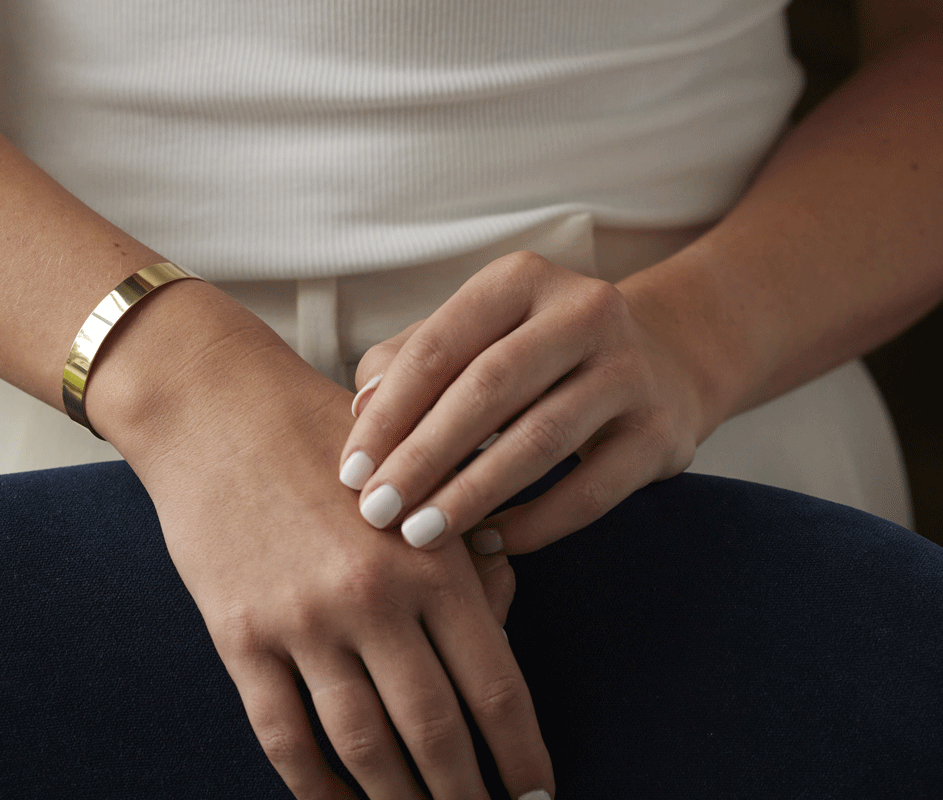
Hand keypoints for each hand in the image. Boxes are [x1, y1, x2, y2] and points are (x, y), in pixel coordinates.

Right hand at [109, 321, 552, 799]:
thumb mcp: (419, 485)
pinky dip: (314, 787)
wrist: (220, 410)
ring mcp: (302, 622)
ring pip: (363, 748)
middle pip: (434, 732)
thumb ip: (468, 555)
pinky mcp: (240, 636)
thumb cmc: (329, 441)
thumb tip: (504, 627)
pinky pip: (283, 736)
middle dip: (465, 796)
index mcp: (430, 560)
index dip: (520, 755)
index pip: (495, 686)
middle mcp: (373, 600)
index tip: (536, 793)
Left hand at [339, 250, 704, 553]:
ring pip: (539, 440)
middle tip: (376, 512)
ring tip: (419, 536)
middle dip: (423, 457)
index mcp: (520, 278)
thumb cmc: (531, 356)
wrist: (661, 362)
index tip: (349, 473)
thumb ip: (409, 364)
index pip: (438, 347)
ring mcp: (630, 369)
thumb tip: (359, 412)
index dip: (388, 414)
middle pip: (487, 390)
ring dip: (470, 495)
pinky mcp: (661, 430)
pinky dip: (533, 524)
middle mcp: (583, 310)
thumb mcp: (473, 339)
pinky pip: (590, 490)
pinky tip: (486, 543)